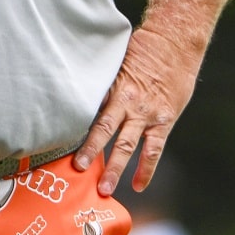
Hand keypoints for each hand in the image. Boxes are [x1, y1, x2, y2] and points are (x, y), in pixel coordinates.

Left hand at [74, 27, 202, 195]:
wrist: (175, 44)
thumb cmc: (144, 50)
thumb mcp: (117, 63)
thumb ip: (104, 85)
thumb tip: (79, 96)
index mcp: (112, 87)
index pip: (89, 112)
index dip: (75, 129)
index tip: (59, 144)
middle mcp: (127, 102)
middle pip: (104, 131)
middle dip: (90, 152)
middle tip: (77, 171)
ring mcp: (146, 114)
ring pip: (127, 145)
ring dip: (115, 168)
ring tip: (103, 189)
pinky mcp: (164, 121)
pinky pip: (153, 150)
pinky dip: (146, 169)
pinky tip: (138, 185)